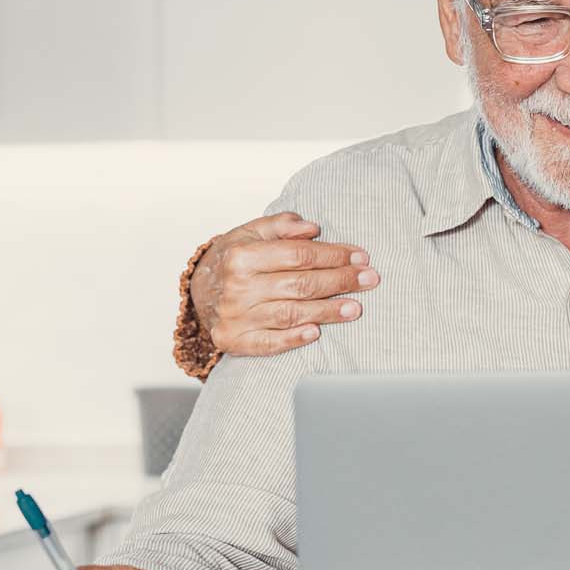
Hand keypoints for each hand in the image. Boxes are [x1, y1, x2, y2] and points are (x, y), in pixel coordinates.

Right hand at [190, 213, 378, 357]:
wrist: (200, 290)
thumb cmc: (234, 258)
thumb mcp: (251, 232)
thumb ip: (281, 225)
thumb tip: (312, 229)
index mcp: (241, 256)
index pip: (298, 255)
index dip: (333, 255)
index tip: (360, 257)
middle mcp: (237, 287)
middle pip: (299, 285)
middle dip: (339, 281)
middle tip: (369, 279)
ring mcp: (235, 317)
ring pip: (290, 314)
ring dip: (327, 311)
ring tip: (356, 308)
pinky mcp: (234, 341)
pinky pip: (268, 343)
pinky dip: (294, 339)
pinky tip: (318, 332)